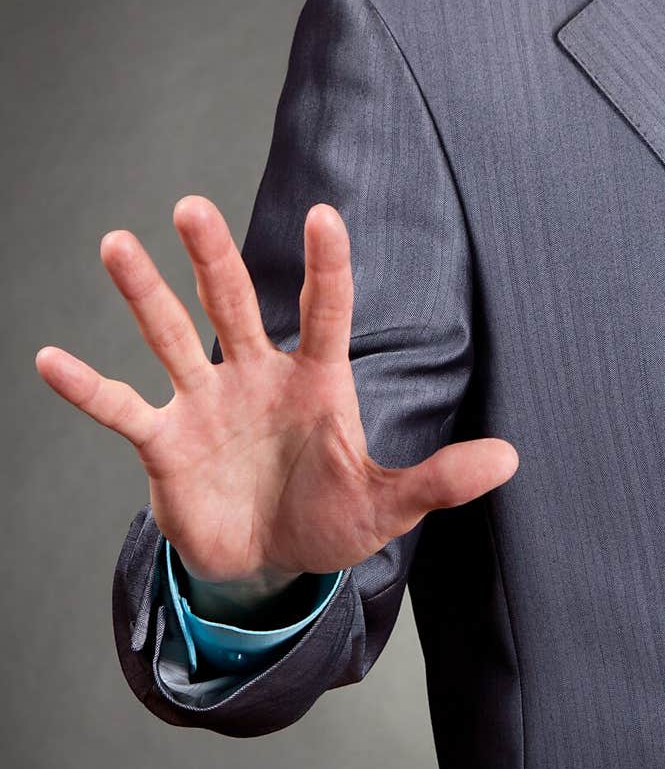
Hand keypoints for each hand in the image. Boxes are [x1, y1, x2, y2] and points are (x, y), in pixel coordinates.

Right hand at [35, 197, 518, 587]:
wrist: (271, 561)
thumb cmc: (330, 519)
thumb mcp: (387, 505)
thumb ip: (439, 480)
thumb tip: (511, 459)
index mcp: (315, 381)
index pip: (325, 311)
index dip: (325, 268)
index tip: (324, 216)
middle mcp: (256, 377)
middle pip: (232, 304)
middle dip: (213, 258)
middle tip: (192, 208)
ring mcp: (206, 404)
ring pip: (170, 335)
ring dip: (144, 295)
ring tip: (116, 244)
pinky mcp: (165, 442)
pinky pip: (122, 408)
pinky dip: (87, 388)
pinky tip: (48, 359)